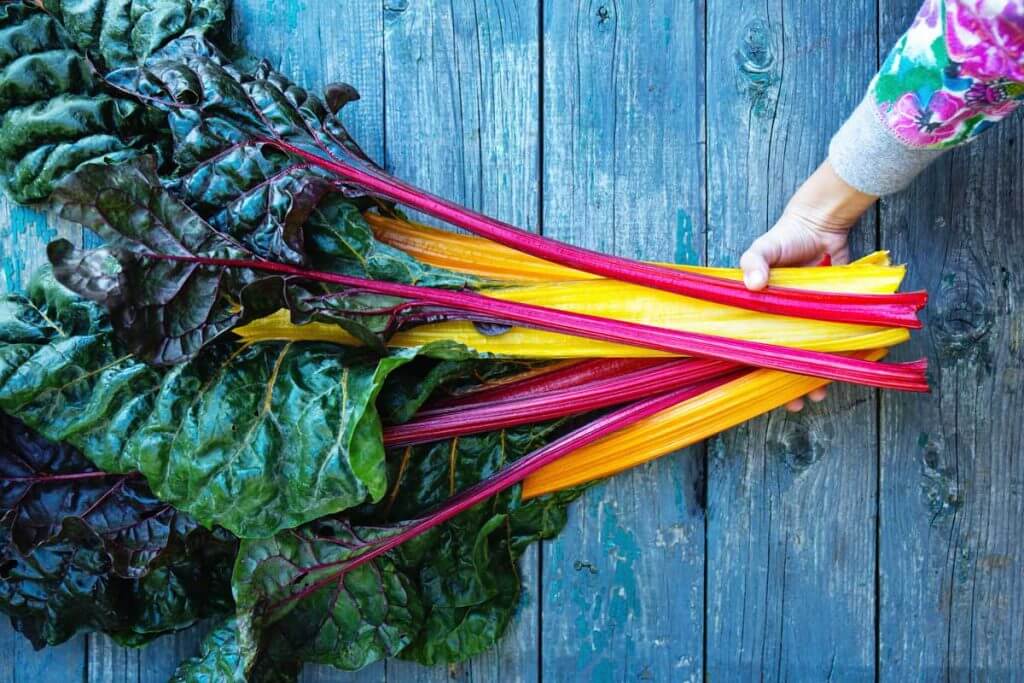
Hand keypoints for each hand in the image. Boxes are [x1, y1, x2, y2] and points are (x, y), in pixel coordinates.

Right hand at [740, 160, 876, 410]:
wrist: (821, 225)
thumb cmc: (786, 238)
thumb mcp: (764, 246)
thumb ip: (754, 261)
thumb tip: (753, 284)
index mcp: (763, 314)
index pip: (757, 348)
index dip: (759, 370)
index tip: (763, 389)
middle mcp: (785, 323)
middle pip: (785, 361)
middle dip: (790, 385)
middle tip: (797, 402)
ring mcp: (811, 322)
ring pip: (812, 359)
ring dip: (816, 377)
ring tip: (821, 392)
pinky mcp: (835, 316)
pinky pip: (837, 343)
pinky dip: (841, 357)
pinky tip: (844, 369)